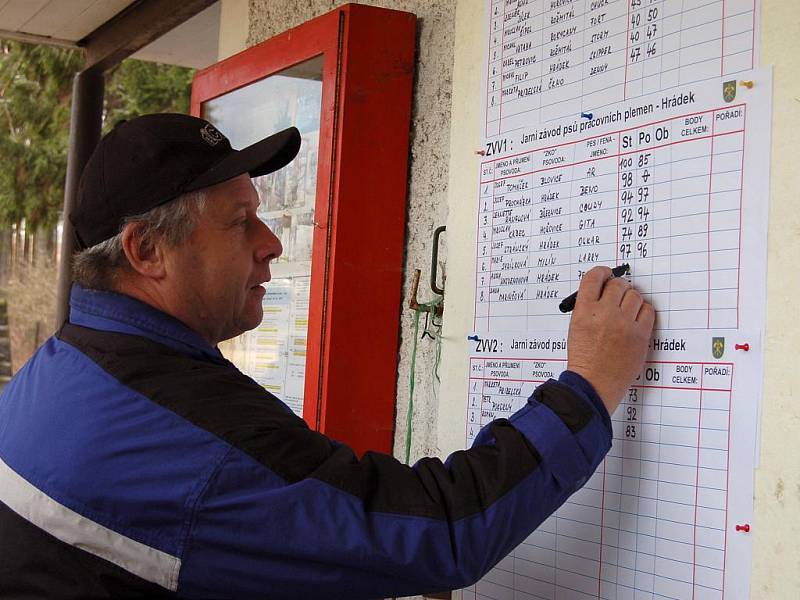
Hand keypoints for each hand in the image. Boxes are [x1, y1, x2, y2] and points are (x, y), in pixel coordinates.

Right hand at [566, 266, 654, 415]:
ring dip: (631, 299)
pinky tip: (636, 319)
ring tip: (627, 310)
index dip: (602, 272)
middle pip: (617, 284)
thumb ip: (588, 308)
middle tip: (618, 295)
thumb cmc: (584, 359)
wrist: (593, 384)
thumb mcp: (576, 327)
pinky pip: (648, 311)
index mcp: (584, 311)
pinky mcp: (640, 335)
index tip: (606, 274)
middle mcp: (604, 313)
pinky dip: (643, 311)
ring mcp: (624, 324)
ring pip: (635, 295)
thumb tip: (603, 293)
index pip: (594, 278)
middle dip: (618, 288)